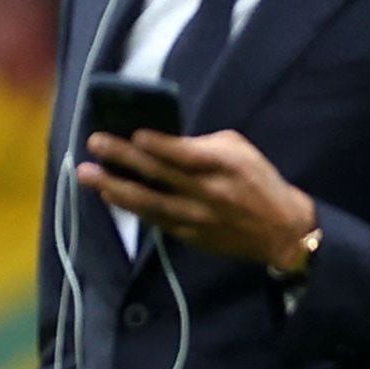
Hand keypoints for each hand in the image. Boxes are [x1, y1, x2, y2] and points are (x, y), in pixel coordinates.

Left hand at [82, 128, 318, 273]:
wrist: (282, 232)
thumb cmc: (260, 182)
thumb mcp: (241, 152)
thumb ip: (204, 145)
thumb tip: (164, 141)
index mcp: (224, 166)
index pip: (184, 154)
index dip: (156, 144)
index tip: (132, 133)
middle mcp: (208, 192)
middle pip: (158, 174)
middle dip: (123, 157)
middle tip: (95, 143)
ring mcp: (197, 217)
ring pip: (149, 201)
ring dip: (114, 187)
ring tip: (87, 174)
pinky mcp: (192, 235)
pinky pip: (155, 220)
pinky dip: (131, 208)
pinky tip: (110, 196)